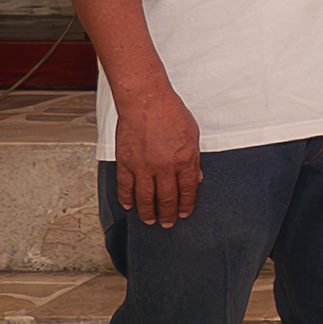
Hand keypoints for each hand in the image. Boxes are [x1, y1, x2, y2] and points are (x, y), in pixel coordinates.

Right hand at [110, 82, 203, 227]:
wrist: (145, 100)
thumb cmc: (170, 113)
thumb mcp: (193, 135)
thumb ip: (194, 159)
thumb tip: (196, 178)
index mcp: (185, 160)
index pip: (187, 190)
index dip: (186, 204)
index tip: (184, 213)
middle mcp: (164, 167)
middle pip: (167, 198)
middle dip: (168, 214)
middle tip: (167, 223)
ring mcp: (144, 166)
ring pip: (146, 197)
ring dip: (148, 211)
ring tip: (150, 220)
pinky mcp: (127, 161)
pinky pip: (126, 186)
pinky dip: (127, 198)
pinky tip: (129, 206)